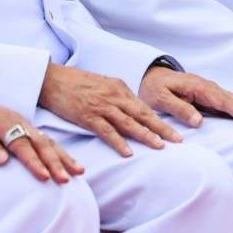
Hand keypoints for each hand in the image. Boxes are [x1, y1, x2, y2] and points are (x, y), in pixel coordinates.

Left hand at [0, 88, 81, 183]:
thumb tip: (3, 160)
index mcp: (4, 121)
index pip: (21, 144)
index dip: (33, 162)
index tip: (44, 177)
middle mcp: (19, 121)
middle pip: (41, 143)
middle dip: (56, 162)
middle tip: (66, 179)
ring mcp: (24, 124)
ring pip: (48, 142)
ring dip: (63, 158)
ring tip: (77, 172)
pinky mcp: (24, 129)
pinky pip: (45, 141)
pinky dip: (58, 152)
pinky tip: (68, 163)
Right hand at [37, 62, 180, 156]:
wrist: (54, 79)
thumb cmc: (78, 83)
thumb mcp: (103, 85)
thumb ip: (118, 97)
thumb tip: (132, 110)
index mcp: (120, 88)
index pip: (145, 107)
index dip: (161, 120)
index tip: (176, 130)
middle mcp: (115, 96)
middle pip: (143, 114)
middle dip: (162, 128)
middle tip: (178, 140)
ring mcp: (102, 106)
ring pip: (129, 123)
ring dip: (146, 135)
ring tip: (160, 146)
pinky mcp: (88, 116)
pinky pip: (107, 131)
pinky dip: (118, 142)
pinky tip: (128, 152)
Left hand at [139, 66, 232, 127]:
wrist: (151, 77)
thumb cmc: (155, 89)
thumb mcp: (160, 99)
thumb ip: (179, 108)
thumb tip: (199, 121)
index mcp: (199, 87)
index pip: (224, 101)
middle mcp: (209, 88)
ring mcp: (211, 92)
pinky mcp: (210, 98)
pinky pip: (230, 105)